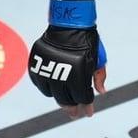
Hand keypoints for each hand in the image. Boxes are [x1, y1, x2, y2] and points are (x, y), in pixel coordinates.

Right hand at [27, 0, 107, 117]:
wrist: (68, 23)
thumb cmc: (87, 40)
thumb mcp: (98, 57)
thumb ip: (99, 76)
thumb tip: (101, 92)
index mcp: (80, 72)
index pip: (82, 97)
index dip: (87, 107)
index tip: (89, 114)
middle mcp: (62, 73)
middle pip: (66, 99)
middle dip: (72, 108)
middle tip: (75, 114)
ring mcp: (47, 69)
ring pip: (52, 94)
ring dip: (59, 98)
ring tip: (65, 99)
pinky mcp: (36, 65)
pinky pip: (40, 84)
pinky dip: (46, 88)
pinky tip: (53, 90)